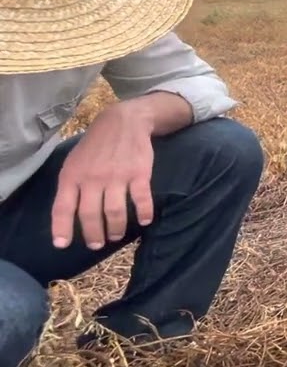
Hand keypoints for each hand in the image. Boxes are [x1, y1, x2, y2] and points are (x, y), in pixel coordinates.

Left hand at [51, 104, 154, 250]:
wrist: (123, 121)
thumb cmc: (95, 146)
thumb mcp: (74, 162)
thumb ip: (71, 186)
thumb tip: (67, 215)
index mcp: (72, 175)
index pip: (62, 207)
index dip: (61, 228)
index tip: (62, 245)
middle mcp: (92, 178)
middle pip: (90, 214)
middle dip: (93, 235)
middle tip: (97, 245)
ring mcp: (116, 176)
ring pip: (114, 212)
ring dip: (116, 229)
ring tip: (116, 236)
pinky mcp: (139, 173)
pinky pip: (141, 199)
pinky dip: (144, 213)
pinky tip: (144, 221)